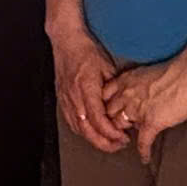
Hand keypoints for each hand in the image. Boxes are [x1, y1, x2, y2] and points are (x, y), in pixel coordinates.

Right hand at [52, 25, 128, 154]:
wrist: (66, 41)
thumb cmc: (87, 51)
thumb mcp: (107, 67)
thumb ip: (114, 89)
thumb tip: (125, 105)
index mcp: (87, 88)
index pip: (98, 119)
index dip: (111, 133)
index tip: (123, 137)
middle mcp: (75, 96)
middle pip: (87, 130)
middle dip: (104, 143)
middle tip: (119, 145)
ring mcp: (66, 99)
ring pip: (78, 129)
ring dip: (94, 140)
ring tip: (109, 142)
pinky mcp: (61, 99)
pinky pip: (71, 122)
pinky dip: (83, 131)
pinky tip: (92, 133)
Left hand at [102, 49, 186, 162]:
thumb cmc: (176, 69)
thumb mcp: (147, 73)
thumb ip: (139, 86)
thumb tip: (142, 99)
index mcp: (125, 80)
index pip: (105, 97)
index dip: (106, 106)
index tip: (110, 112)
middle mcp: (127, 95)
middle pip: (109, 113)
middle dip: (112, 121)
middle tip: (120, 128)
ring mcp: (137, 109)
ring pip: (120, 126)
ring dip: (123, 134)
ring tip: (127, 141)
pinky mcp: (152, 122)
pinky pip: (143, 142)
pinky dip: (143, 151)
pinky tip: (145, 158)